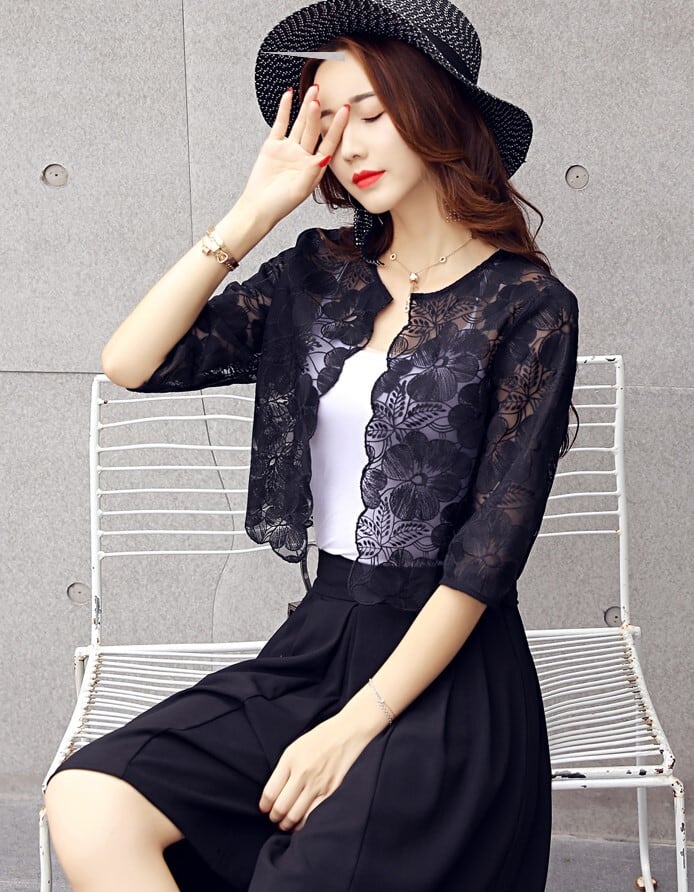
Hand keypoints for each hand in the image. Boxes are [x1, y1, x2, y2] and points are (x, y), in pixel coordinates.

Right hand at [240, 85, 348, 227]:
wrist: (258, 207)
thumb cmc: (280, 204)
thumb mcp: (299, 190)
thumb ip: (312, 173)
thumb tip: (324, 156)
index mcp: (314, 167)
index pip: (329, 143)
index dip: (337, 127)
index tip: (345, 111)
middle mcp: (303, 156)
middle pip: (313, 130)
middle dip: (318, 113)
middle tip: (321, 95)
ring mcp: (289, 149)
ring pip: (299, 124)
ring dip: (305, 107)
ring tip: (313, 90)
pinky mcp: (273, 146)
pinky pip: (280, 124)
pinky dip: (285, 110)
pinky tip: (289, 95)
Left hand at [258, 713, 372, 832]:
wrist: (347, 732)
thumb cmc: (319, 739)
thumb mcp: (294, 748)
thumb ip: (283, 770)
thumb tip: (273, 794)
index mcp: (290, 760)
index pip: (270, 792)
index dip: (264, 806)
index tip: (264, 809)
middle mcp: (302, 773)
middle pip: (281, 807)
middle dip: (274, 817)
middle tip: (274, 819)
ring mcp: (318, 783)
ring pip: (296, 815)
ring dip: (287, 824)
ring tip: (285, 824)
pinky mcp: (331, 791)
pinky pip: (314, 815)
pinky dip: (304, 823)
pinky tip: (301, 823)